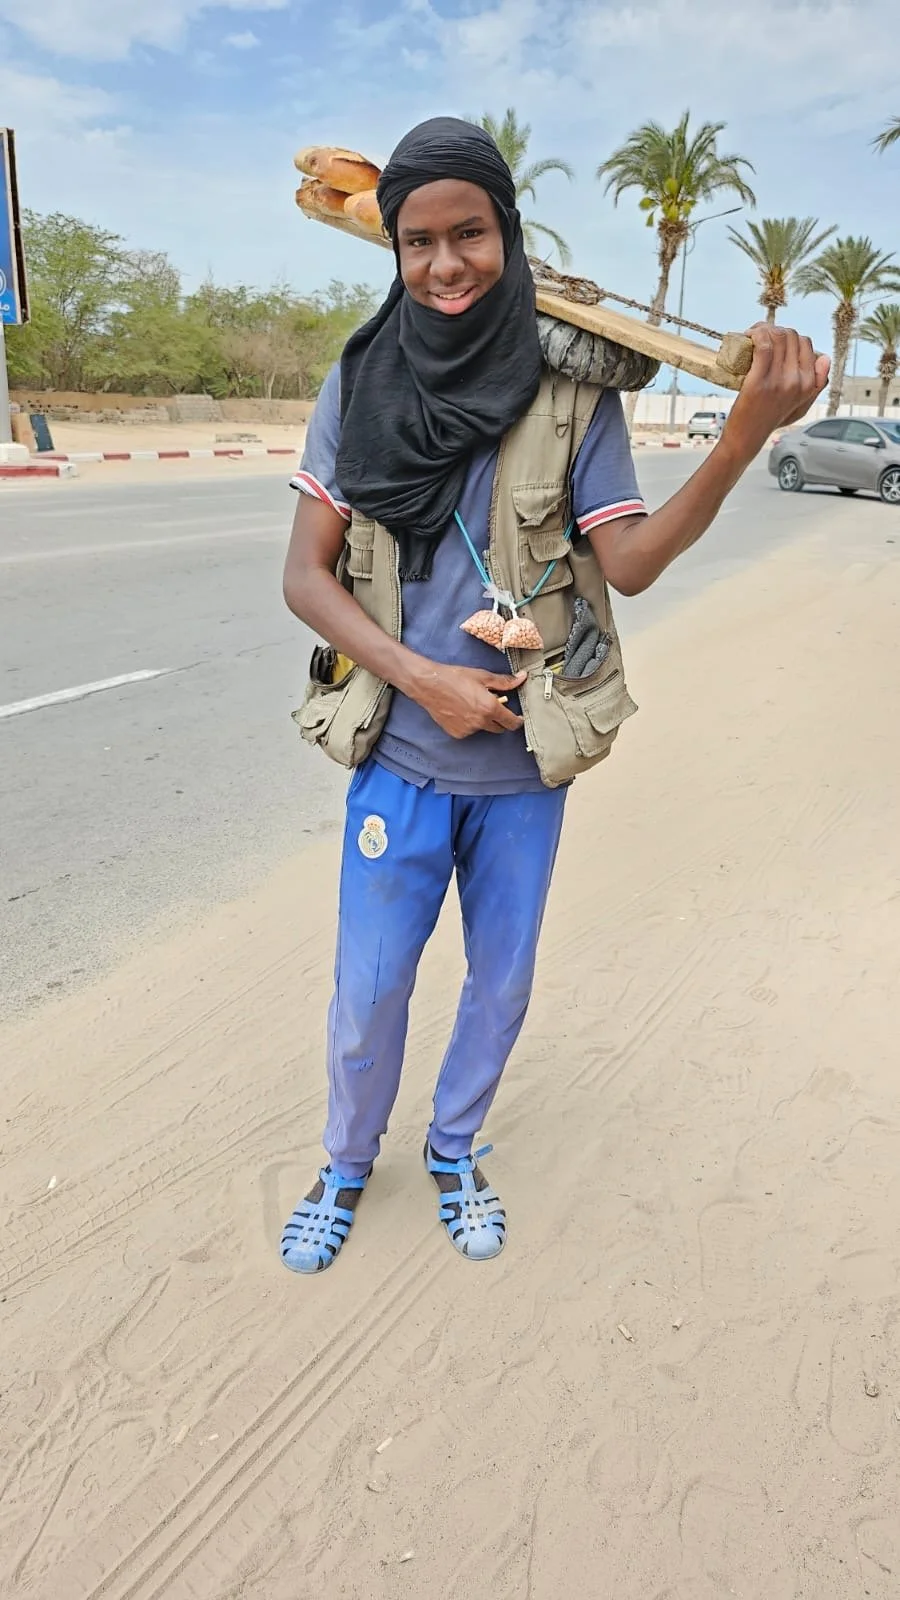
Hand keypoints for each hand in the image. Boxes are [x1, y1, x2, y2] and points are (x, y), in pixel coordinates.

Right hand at [411, 664, 526, 738]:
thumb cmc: (455, 678)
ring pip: (483, 728)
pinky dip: (469, 723)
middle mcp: (480, 722)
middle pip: (499, 728)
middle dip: (500, 720)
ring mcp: (468, 730)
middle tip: (493, 707)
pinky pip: (469, 730)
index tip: (518, 718)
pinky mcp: (457, 733)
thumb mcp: (482, 676)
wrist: (429, 685)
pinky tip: (461, 710)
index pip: (511, 722)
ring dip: (483, 720)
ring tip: (471, 704)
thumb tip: (522, 678)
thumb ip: (504, 681)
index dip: (517, 721)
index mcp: (490, 708)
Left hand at [721, 323, 829, 462]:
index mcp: (809, 384)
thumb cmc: (769, 421)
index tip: (773, 340)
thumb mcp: (800, 406)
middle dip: (774, 329)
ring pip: (778, 336)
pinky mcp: (759, 382)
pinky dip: (756, 334)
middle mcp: (798, 381)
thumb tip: (825, 358)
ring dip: (762, 329)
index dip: (789, 336)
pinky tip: (748, 337)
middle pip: (791, 336)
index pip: (806, 344)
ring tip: (750, 336)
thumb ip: (816, 385)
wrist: (746, 438)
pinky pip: (763, 345)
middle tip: (757, 336)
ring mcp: (779, 381)